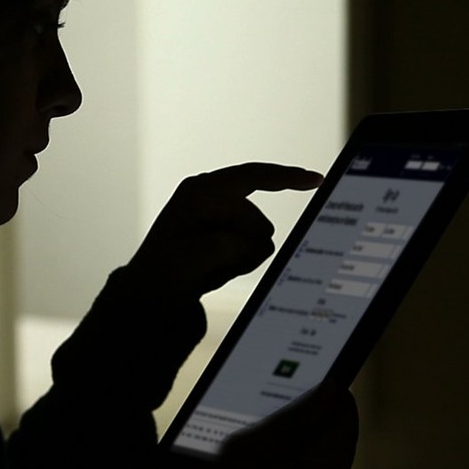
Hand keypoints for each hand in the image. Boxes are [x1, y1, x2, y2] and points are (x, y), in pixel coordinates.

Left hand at [125, 163, 322, 300]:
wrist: (153, 292)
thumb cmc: (164, 271)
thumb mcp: (192, 258)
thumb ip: (227, 245)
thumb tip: (257, 241)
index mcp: (201, 192)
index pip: (253, 176)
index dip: (287, 177)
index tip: (316, 180)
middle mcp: (211, 196)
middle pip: (257, 221)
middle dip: (245, 248)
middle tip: (214, 267)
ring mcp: (218, 214)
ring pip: (258, 238)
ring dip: (241, 259)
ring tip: (211, 269)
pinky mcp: (224, 230)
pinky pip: (252, 247)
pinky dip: (240, 262)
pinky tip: (216, 269)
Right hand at [142, 380, 359, 468]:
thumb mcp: (242, 455)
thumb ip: (292, 420)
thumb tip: (331, 388)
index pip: (343, 419)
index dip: (323, 395)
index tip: (297, 381)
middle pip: (332, 441)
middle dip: (300, 427)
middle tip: (258, 424)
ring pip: (320, 460)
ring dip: (293, 450)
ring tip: (252, 457)